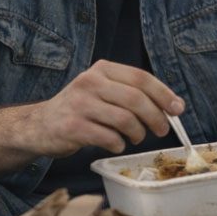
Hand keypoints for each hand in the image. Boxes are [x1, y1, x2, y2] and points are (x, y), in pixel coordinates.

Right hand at [23, 60, 181, 156]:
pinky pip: (109, 138)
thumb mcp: (101, 91)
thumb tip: (174, 107)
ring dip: (138, 134)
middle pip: (136, 99)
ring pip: (125, 120)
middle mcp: (88, 83)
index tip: (177, 110)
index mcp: (100, 70)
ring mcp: (79, 105)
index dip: (164, 94)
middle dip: (155, 118)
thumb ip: (131, 94)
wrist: (39, 125)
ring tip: (135, 138)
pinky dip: (119, 145)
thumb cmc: (79, 110)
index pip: (140, 77)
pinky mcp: (72, 127)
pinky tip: (114, 144)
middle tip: (161, 131)